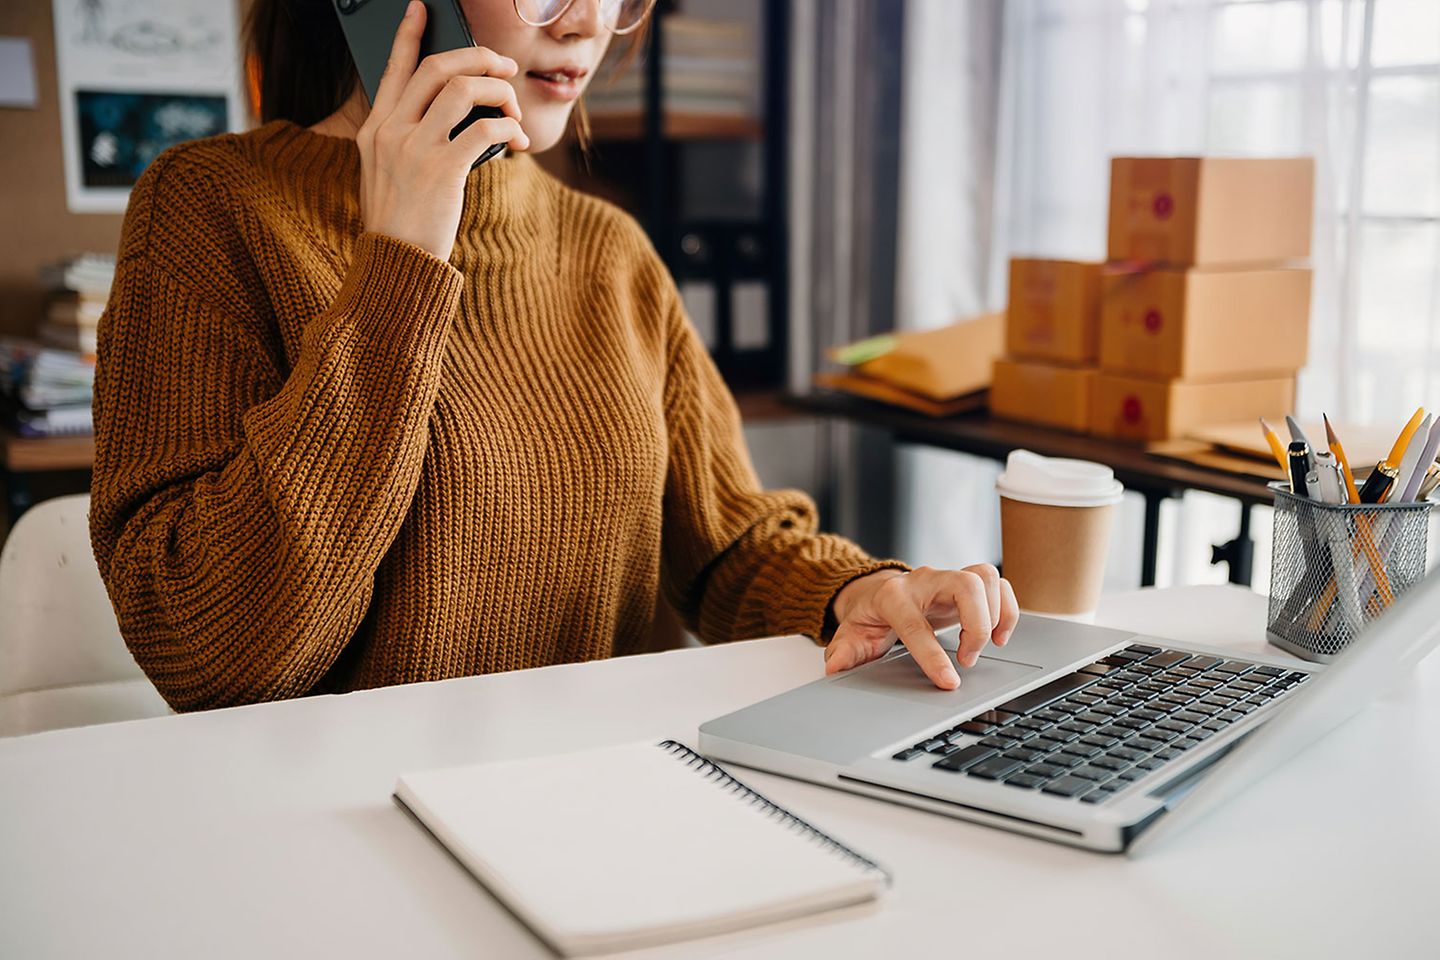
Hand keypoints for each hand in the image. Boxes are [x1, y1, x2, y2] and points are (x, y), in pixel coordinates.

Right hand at [358, 0, 530, 261]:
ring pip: (465, 89)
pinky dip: (510, 127)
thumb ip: (411, 140)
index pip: (394, 69)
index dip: (409, 34)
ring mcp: (415, 148)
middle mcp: (390, 131)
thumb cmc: (401, 224)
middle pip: (437, 67)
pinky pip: (487, 128)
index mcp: (375, 129)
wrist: (396, 265)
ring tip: (513, 110)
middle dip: (478, 56)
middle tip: (504, 65)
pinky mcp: (443, 169)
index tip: (422, 8)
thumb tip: (460, 115)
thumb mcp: (389, 174)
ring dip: (499, 91)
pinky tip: (519, 139)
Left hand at [823, 565, 1018, 689]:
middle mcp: (925, 581)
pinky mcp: (967, 583)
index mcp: (893, 596)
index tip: (949, 681)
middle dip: (976, 625)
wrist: (879, 590)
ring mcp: (948, 578)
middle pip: (965, 585)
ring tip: (988, 645)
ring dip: (996, 614)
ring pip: (986, 577)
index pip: (915, 623)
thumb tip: (836, 667)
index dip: (932, 655)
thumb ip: (844, 651)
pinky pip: (999, 585)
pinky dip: (1007, 609)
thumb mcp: (851, 634)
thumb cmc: (870, 614)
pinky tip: (999, 635)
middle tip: (967, 659)